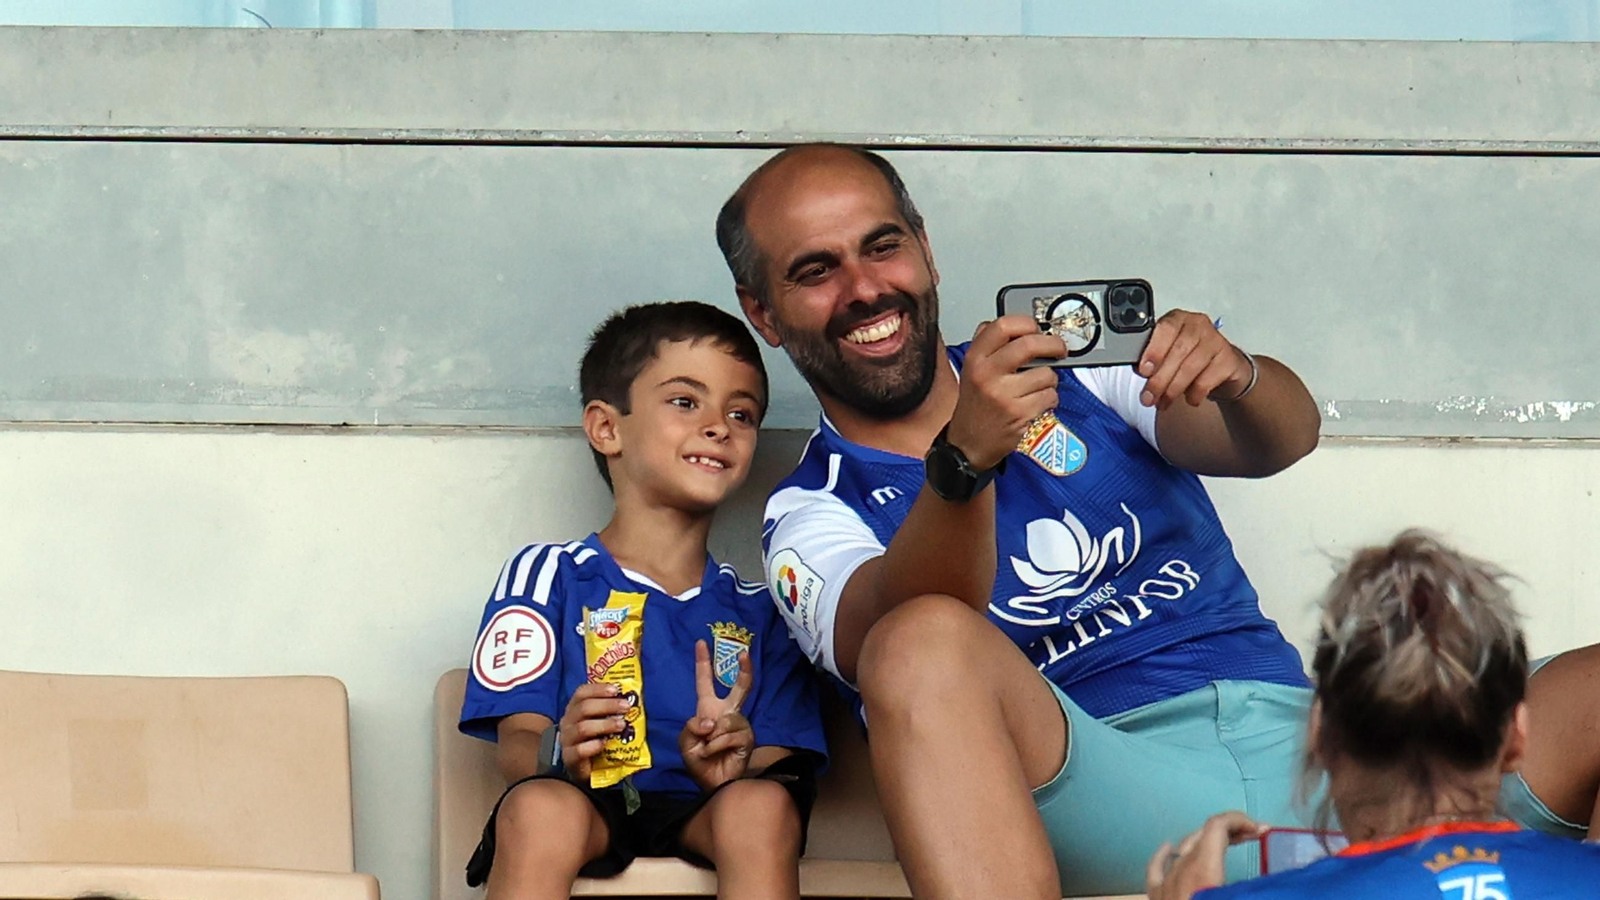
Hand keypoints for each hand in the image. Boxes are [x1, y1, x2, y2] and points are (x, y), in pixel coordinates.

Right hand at [557, 682, 631, 781]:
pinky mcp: (569, 759)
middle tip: (626, 707)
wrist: (583, 768)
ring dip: (605, 725)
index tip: (616, 690)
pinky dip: (594, 745)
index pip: (581, 693)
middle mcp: (568, 722)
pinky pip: (580, 750)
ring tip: (621, 725)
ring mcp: (567, 741)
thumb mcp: (600, 721)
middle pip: (584, 708)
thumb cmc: (593, 740)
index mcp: (574, 709)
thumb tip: (629, 699)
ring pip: (583, 728)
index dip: (598, 689)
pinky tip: (605, 744)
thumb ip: (609, 711)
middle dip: (607, 705)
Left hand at [678, 639, 755, 791]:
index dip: (703, 662)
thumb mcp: (685, 741)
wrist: (712, 783)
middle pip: (741, 687)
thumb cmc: (699, 761)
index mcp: (709, 709)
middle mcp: (727, 713)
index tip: (700, 642)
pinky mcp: (747, 737)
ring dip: (711, 737)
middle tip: (744, 653)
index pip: (705, 682)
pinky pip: (729, 734)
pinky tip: (716, 754)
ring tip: (707, 749)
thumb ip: (692, 726)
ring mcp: (739, 724)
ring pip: (725, 720)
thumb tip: (712, 721)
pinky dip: (717, 745)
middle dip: (744, 670)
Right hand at [945, 315, 1065, 470]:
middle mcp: (987, 374)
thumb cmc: (975, 406)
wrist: (968, 444)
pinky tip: (1036, 403)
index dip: (1026, 323)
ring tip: (1036, 387)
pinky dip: (1049, 398)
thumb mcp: (971, 370)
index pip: (1003, 326)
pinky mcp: (1020, 413)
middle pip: (1029, 344)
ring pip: (1046, 373)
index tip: (1037, 328)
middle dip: (1053, 344)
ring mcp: (1004, 395)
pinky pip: (1050, 395)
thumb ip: (989, 345)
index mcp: (975, 359)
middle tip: (1059, 349)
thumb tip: (1016, 325)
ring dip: (1049, 380)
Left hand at [1137, 310, 1251, 410]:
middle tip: (1148, 398)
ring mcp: (1216, 340)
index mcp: (1178, 319)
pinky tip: (1190, 398)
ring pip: (1190, 367)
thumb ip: (1152, 358)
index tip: (1144, 371)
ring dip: (1173, 390)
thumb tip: (1140, 371)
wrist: (1223, 368)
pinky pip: (1206, 380)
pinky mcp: (1228, 359)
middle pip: (1177, 351)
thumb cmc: (1189, 358)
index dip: (1154, 350)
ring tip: (1164, 402)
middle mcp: (1198, 325)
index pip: (1166, 328)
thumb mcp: (1167, 354)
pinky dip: (1194, 394)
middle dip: (1159, 379)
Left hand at [1145, 811, 1264, 899]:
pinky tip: (1169, 848)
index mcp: (1203, 868)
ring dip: (1207, 842)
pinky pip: (1157, 867)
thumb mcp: (1241, 897)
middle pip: (1203, 834)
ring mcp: (1165, 881)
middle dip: (1230, 830)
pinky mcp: (1157, 896)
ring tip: (1225, 844)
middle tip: (1253, 836)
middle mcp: (1180, 869)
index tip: (1261, 829)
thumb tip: (1275, 883)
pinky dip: (1165, 854)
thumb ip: (1255, 887)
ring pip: (1184, 848)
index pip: (1218, 825)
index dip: (1241, 821)